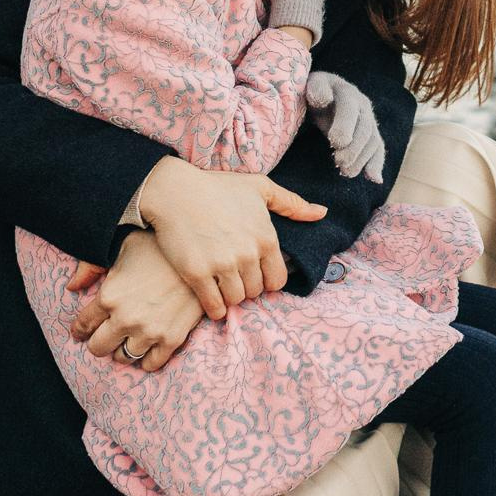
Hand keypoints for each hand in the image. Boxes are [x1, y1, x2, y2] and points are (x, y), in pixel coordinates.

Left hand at [66, 233, 205, 372]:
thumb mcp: (123, 244)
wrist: (202, 253)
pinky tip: (147, 348)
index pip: (82, 325)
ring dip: (122, 350)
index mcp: (109, 296)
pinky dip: (146, 360)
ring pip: (123, 358)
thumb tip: (72, 287)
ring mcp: (149, 331)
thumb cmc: (160, 245)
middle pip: (98, 348)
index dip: (80, 329)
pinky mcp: (172, 338)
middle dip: (98, 342)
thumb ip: (92, 265)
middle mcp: (125, 318)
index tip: (83, 331)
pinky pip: (151, 364)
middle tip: (106, 335)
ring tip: (128, 340)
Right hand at [136, 157, 326, 317]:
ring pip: (236, 299)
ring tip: (222, 286)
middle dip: (247, 287)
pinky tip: (210, 298)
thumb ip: (292, 203)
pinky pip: (214, 306)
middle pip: (256, 291)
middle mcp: (248, 254)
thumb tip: (321, 213)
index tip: (254, 274)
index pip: (278, 280)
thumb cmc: (218, 187)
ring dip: (231, 297)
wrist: (174, 191)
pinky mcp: (197, 273)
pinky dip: (214, 307)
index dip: (266, 280)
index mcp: (266, 238)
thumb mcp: (260, 187)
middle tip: (235, 279)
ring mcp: (222, 265)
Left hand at [306, 71, 385, 182]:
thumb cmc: (313, 91)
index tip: (336, 142)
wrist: (324, 92)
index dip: (345, 125)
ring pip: (372, 141)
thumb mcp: (311, 85)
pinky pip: (377, 149)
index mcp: (346, 92)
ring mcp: (368, 120)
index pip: (350, 108)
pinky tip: (374, 179)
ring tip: (345, 172)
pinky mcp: (369, 134)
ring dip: (361, 159)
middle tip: (339, 161)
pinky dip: (376, 164)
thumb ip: (316, 89)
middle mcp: (362, 105)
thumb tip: (324, 99)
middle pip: (364, 128)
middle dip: (354, 148)